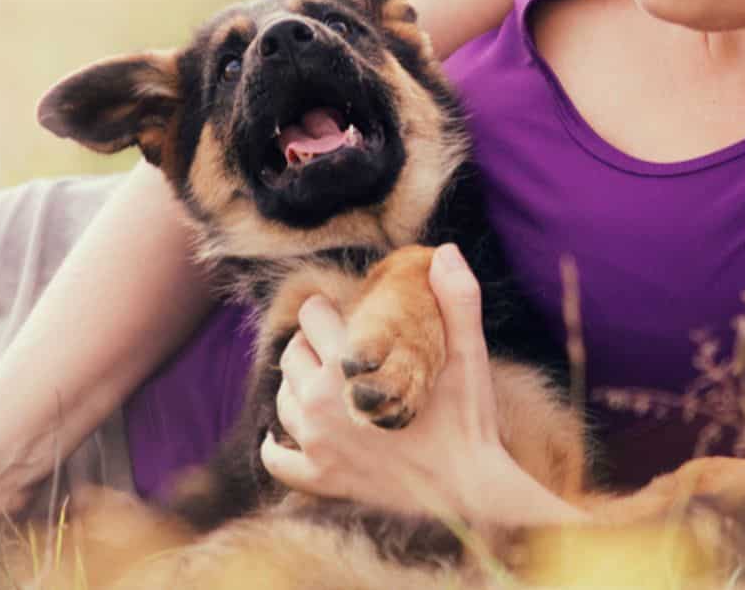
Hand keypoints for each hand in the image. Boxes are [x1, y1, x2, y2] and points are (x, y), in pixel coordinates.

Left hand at [261, 243, 511, 518]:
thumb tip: (445, 251)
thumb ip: (457, 298)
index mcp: (349, 363)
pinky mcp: (318, 480)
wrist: (468, 494)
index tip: (350, 319)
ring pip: (283, 399)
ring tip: (328, 387)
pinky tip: (296, 434)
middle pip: (291, 354)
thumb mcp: (468, 354)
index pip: (312, 315)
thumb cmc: (468, 420)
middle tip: (342, 353)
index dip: (330, 312)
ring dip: (299, 388)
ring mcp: (315, 445)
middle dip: (313, 347)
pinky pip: (276, 457)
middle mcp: (320, 401)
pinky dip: (279, 444)